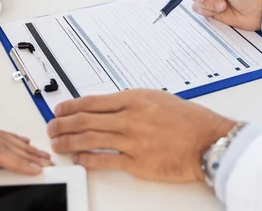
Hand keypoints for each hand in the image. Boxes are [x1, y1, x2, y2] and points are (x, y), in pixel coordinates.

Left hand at [47, 90, 234, 182]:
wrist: (209, 141)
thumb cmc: (190, 120)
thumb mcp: (159, 98)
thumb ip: (133, 101)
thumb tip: (110, 105)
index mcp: (135, 98)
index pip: (93, 101)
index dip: (71, 105)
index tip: (59, 109)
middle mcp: (131, 118)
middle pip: (85, 120)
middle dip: (62, 124)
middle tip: (51, 127)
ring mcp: (133, 141)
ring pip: (90, 139)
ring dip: (69, 141)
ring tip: (57, 144)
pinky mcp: (138, 162)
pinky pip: (105, 160)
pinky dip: (88, 159)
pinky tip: (78, 158)